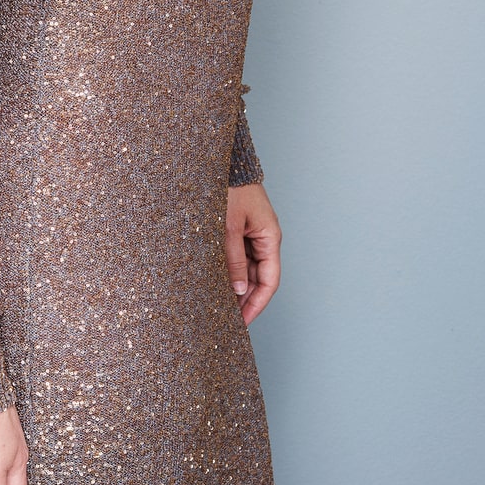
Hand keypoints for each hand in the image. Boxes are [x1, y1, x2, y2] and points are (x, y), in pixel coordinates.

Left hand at [226, 182, 280, 324]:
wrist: (224, 162)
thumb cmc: (230, 188)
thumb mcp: (229, 227)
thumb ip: (233, 259)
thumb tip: (238, 290)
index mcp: (270, 237)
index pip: (270, 281)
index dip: (258, 303)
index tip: (243, 322)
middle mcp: (264, 238)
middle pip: (258, 277)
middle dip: (244, 299)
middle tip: (226, 319)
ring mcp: (251, 234)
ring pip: (246, 268)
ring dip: (235, 285)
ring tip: (217, 305)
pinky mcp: (238, 229)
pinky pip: (236, 256)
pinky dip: (228, 269)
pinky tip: (214, 282)